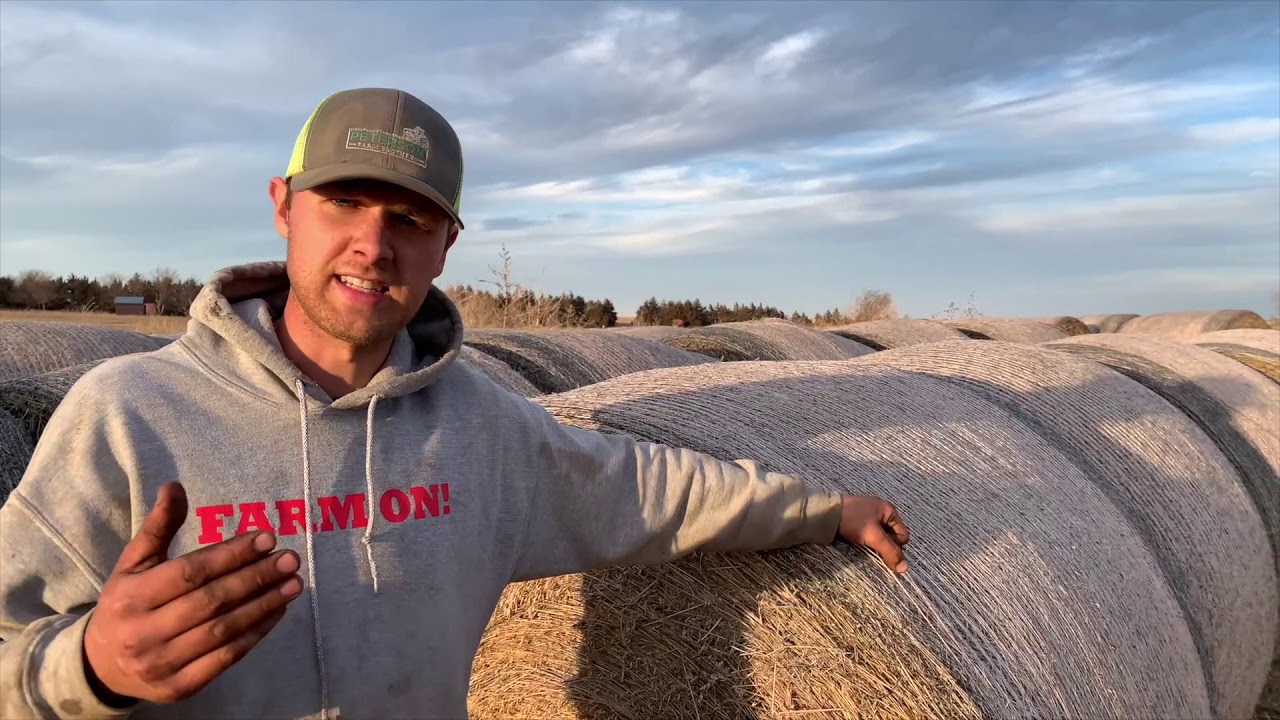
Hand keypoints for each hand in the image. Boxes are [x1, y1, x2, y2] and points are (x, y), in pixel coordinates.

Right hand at [83, 482, 303, 704]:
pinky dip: (256, 634)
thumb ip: (158, 527)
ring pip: (223, 631)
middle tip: (290, 559)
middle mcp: (143, 633)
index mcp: (131, 597)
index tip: (267, 538)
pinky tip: (277, 611)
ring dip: (264, 605)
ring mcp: (162, 663)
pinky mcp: (180, 687)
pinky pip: (226, 658)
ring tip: (293, 583)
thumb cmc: (127, 603)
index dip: (231, 555)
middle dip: (256, 578)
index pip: (190, 573)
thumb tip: (175, 486)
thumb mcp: (134, 563)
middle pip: (211, 602)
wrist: (103, 665)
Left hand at [837, 495, 910, 573]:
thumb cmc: (852, 520)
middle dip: (885, 546)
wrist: (825, 513)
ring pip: (880, 538)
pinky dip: (866, 542)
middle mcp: (881, 512)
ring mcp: (869, 516)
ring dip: (875, 545)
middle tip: (873, 548)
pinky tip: (859, 544)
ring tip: (865, 547)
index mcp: (888, 510)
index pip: (903, 535)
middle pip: (892, 537)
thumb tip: (904, 568)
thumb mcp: (873, 536)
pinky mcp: (857, 522)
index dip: (896, 546)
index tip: (883, 549)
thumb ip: (890, 551)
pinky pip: (869, 536)